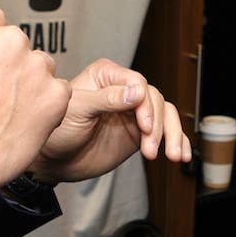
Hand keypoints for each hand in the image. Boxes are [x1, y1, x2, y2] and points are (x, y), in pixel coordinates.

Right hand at [0, 6, 70, 220]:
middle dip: (8, 64)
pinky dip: (45, 106)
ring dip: (28, 83)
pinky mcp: (55, 96)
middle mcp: (10, 40)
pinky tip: (20, 121)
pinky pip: (58, 92)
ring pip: (39, 67)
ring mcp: (35, 67)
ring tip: (3, 111)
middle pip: (17, 44)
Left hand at [29, 58, 189, 182]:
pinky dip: (176, 140)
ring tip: (172, 155)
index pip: (137, 83)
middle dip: (157, 124)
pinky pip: (164, 131)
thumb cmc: (57, 129)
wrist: (54, 160)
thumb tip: (138, 91)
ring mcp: (133, 111)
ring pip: (165, 113)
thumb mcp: (78, 109)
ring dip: (171, 133)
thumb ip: (107, 99)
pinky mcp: (138, 132)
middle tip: (150, 146)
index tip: (144, 126)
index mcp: (106, 76)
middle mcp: (123, 90)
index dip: (145, 104)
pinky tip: (181, 153)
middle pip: (154, 99)